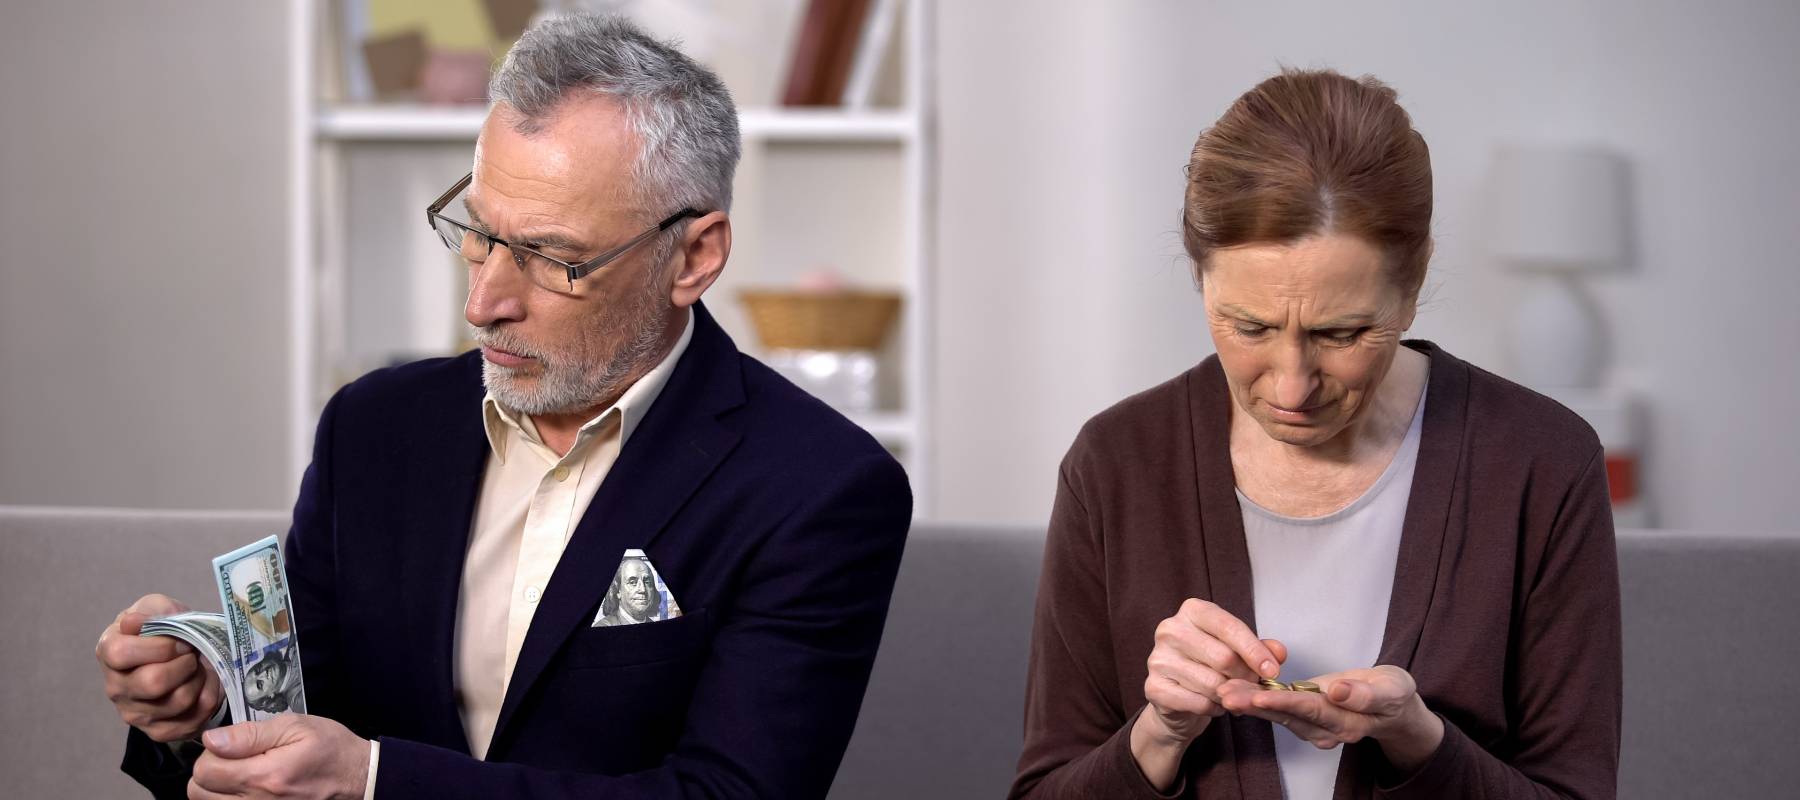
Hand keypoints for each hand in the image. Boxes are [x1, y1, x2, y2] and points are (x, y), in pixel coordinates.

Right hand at [97, 594, 222, 741]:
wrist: (178, 657)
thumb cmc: (164, 630)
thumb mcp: (158, 609)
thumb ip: (150, 611)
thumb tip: (132, 622)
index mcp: (108, 652)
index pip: (121, 654)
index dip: (160, 646)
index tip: (180, 641)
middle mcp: (115, 687)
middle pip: (153, 682)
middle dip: (184, 664)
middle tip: (193, 654)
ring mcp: (134, 714)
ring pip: (177, 701)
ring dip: (199, 680)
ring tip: (199, 667)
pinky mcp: (158, 731)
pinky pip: (191, 720)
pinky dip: (208, 698)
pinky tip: (204, 684)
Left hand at [189, 714, 370, 799]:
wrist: (358, 779)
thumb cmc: (330, 749)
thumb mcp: (296, 727)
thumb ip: (250, 734)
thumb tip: (211, 740)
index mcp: (265, 775)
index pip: (205, 769)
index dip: (212, 751)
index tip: (231, 745)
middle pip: (198, 792)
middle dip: (209, 771)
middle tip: (233, 759)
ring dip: (216, 789)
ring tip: (240, 775)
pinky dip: (230, 799)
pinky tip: (247, 789)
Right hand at [1130, 599, 1285, 789]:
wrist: (1177, 699)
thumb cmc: (1209, 666)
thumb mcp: (1237, 651)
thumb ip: (1259, 649)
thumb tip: (1279, 653)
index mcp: (1192, 611)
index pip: (1229, 627)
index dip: (1255, 650)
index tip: (1273, 671)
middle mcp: (1170, 629)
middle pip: (1223, 657)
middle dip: (1246, 677)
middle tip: (1252, 687)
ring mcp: (1158, 658)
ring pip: (1213, 684)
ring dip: (1230, 696)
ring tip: (1231, 695)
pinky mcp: (1153, 687)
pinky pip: (1198, 703)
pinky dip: (1214, 709)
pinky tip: (1214, 705)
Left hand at [1217, 665, 1444, 771]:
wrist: (1395, 706)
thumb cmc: (1394, 694)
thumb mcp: (1392, 690)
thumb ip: (1366, 695)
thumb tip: (1338, 692)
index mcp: (1346, 722)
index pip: (1310, 710)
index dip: (1284, 701)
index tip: (1260, 694)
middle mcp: (1326, 731)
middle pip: (1286, 716)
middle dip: (1255, 705)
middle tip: (1225, 693)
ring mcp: (1315, 729)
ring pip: (1277, 715)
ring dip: (1250, 704)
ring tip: (1222, 690)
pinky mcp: (1306, 720)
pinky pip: (1278, 711)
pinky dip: (1257, 702)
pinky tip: (1236, 691)